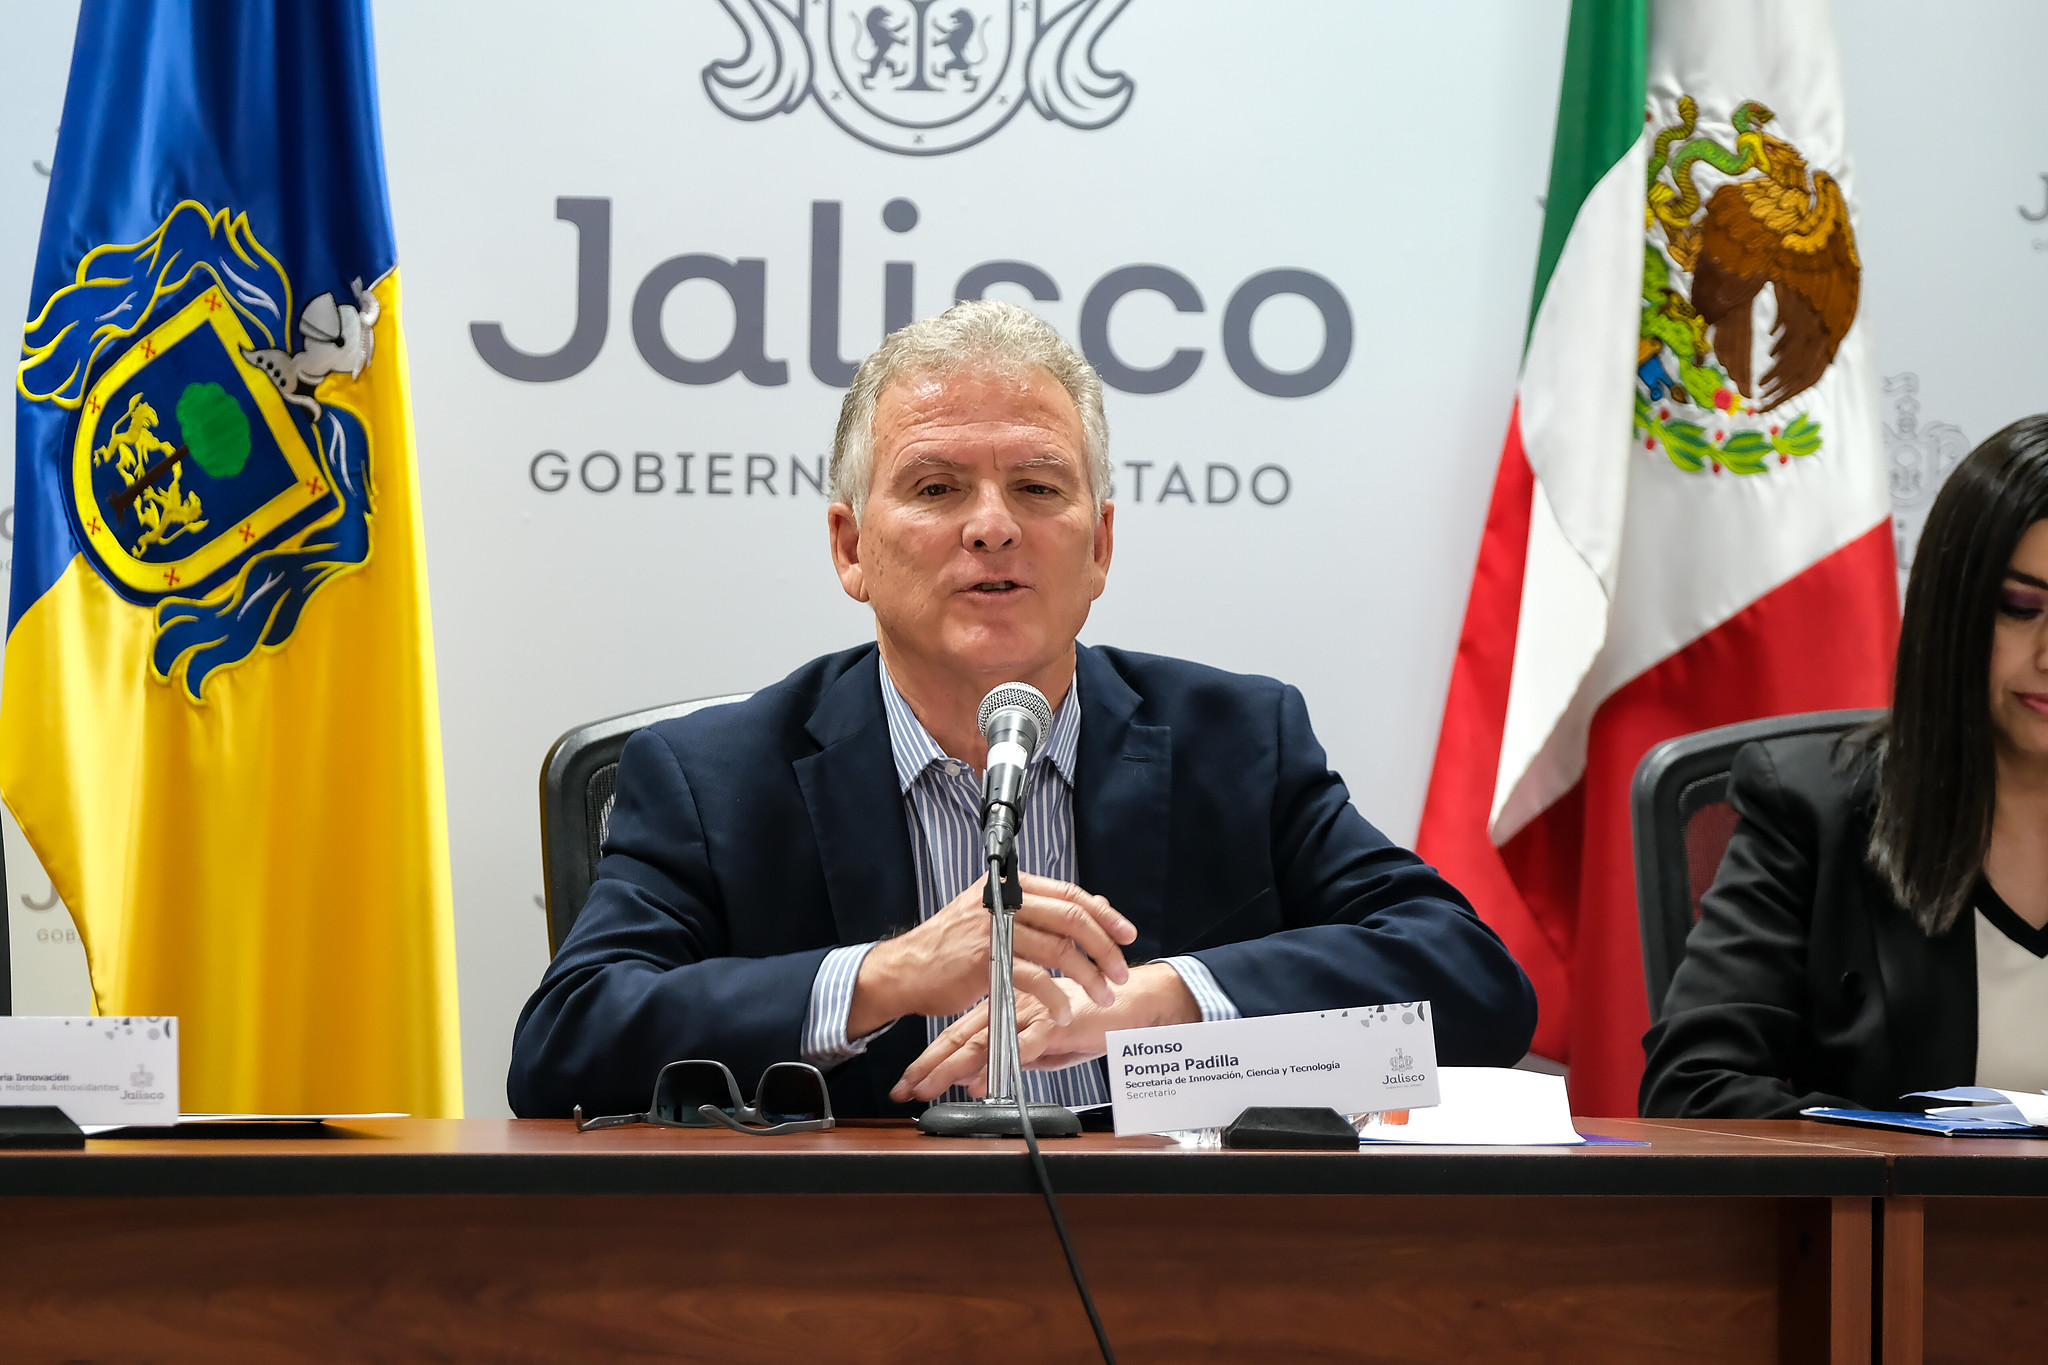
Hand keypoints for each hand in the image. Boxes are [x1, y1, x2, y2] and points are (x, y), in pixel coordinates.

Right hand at [848, 873, 1136, 1039]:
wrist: (907, 969)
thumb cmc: (952, 946)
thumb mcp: (996, 917)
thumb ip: (1042, 912)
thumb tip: (1095, 905)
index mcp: (1010, 887)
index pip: (1070, 895)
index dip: (1105, 915)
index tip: (1127, 935)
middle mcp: (1003, 901)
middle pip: (1072, 919)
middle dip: (1104, 948)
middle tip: (1120, 973)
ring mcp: (994, 929)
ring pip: (1059, 950)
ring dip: (1088, 977)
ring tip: (1103, 996)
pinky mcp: (986, 960)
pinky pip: (1035, 979)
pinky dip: (1056, 999)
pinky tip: (1065, 1012)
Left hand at [891, 961, 1201, 1101]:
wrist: (1133, 1001)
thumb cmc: (1092, 1018)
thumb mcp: (1045, 1043)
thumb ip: (1012, 1056)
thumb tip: (978, 1081)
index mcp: (1007, 1008)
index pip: (960, 1034)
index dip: (932, 1058)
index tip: (909, 1082)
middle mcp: (1013, 1007)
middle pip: (962, 1038)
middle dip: (929, 1066)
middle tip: (904, 1089)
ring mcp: (1032, 1013)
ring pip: (984, 1042)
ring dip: (953, 1068)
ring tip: (930, 1089)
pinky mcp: (1057, 1022)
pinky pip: (1024, 1045)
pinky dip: (1002, 1064)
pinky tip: (982, 1082)